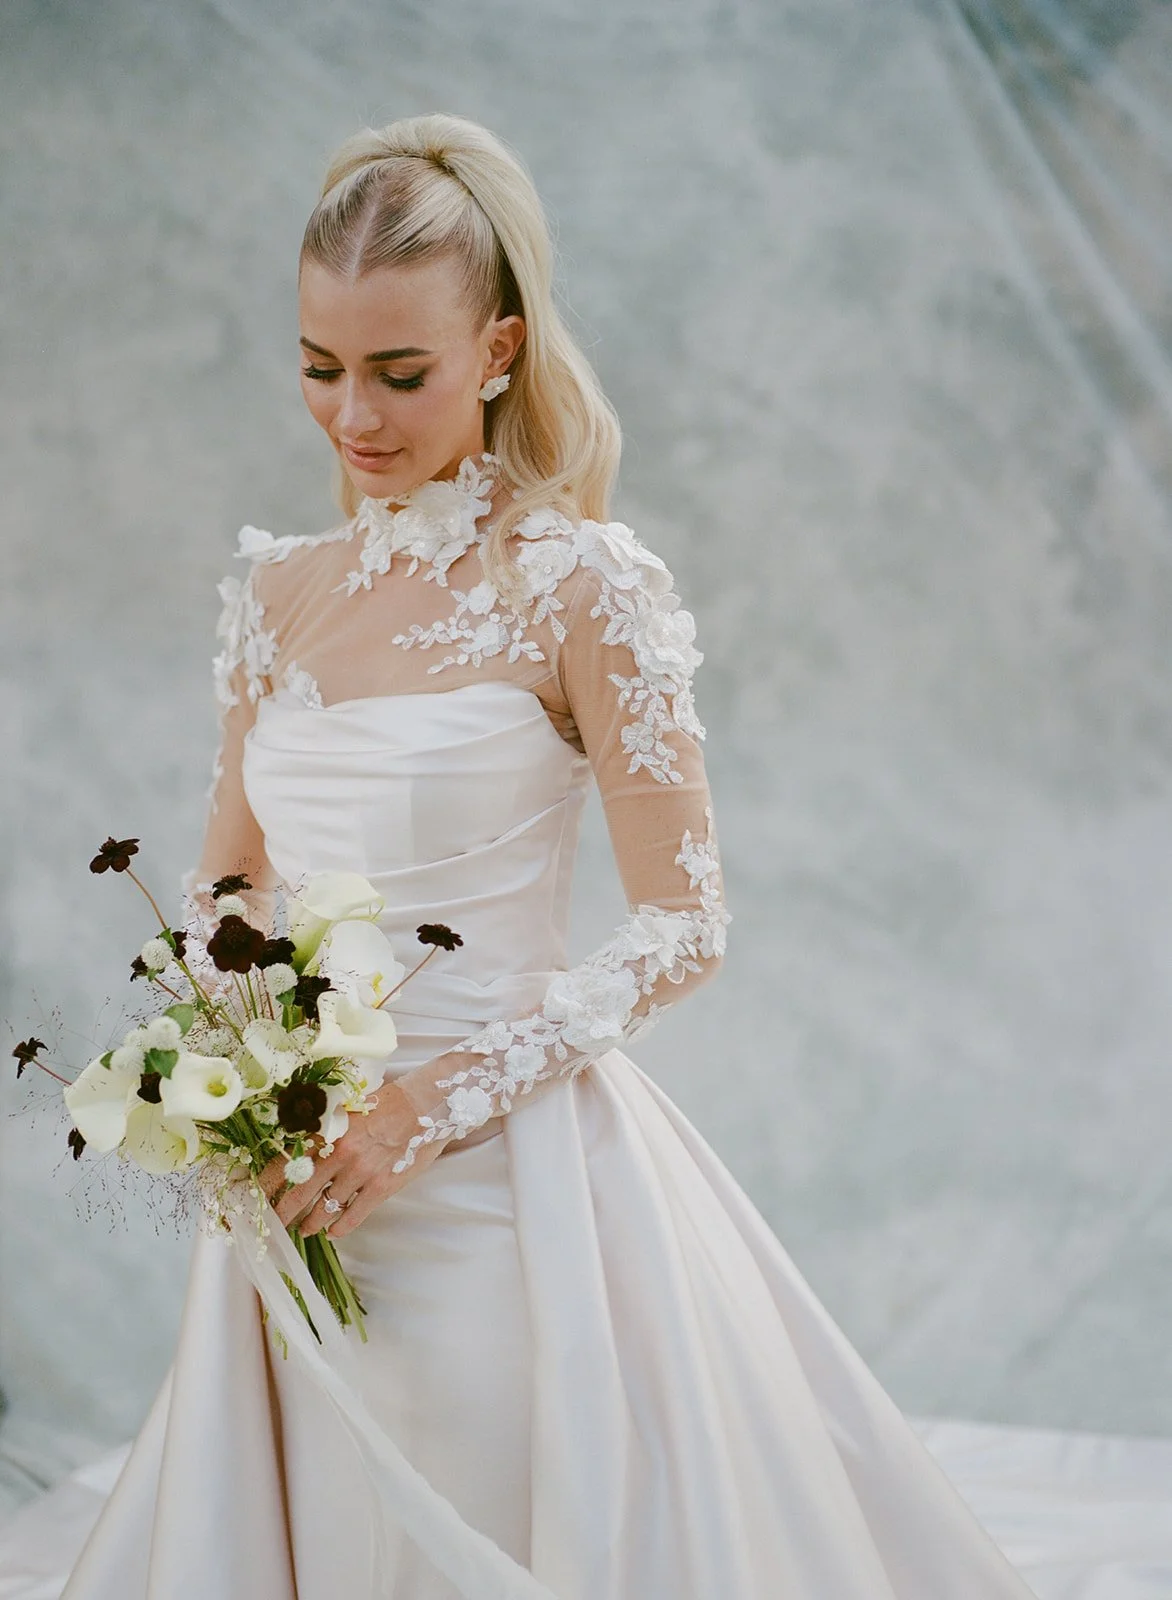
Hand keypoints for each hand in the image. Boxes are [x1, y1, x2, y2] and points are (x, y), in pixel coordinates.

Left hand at [258, 1073, 454, 1241]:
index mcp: (326, 1132)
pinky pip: (353, 1216)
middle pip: (300, 1194)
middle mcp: (339, 1155)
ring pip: (325, 1209)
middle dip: (283, 1213)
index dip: (268, 1183)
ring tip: (305, 1229)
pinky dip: (340, 1228)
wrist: (424, 1106)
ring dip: (311, 1223)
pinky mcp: (381, 1187)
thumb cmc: (386, 1103)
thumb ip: (323, 1128)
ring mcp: (360, 1174)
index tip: (257, 1195)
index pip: (286, 1163)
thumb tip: (297, 1143)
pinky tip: (333, 1232)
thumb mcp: (346, 1108)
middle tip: (274, 1224)